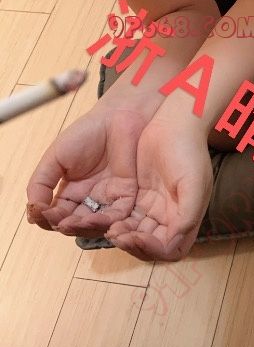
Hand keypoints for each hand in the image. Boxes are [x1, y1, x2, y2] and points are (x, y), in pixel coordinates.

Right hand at [26, 106, 149, 236]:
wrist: (117, 119)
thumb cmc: (86, 133)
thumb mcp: (56, 158)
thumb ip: (42, 183)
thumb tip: (32, 209)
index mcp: (70, 193)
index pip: (56, 215)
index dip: (47, 218)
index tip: (41, 213)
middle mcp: (89, 200)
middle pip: (76, 224)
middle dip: (66, 225)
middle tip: (60, 222)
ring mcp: (109, 199)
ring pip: (96, 223)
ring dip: (85, 226)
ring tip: (75, 223)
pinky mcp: (128, 196)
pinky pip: (119, 215)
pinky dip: (108, 222)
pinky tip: (96, 220)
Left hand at [105, 118, 212, 260]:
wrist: (174, 124)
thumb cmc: (189, 152)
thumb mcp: (194, 184)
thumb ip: (187, 214)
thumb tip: (174, 240)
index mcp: (186, 220)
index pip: (169, 250)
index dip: (152, 250)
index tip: (136, 237)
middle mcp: (169, 219)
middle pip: (149, 246)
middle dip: (132, 244)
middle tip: (116, 234)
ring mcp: (152, 209)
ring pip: (133, 233)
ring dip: (120, 235)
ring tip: (108, 228)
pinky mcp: (137, 197)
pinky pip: (123, 217)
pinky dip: (112, 221)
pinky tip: (101, 217)